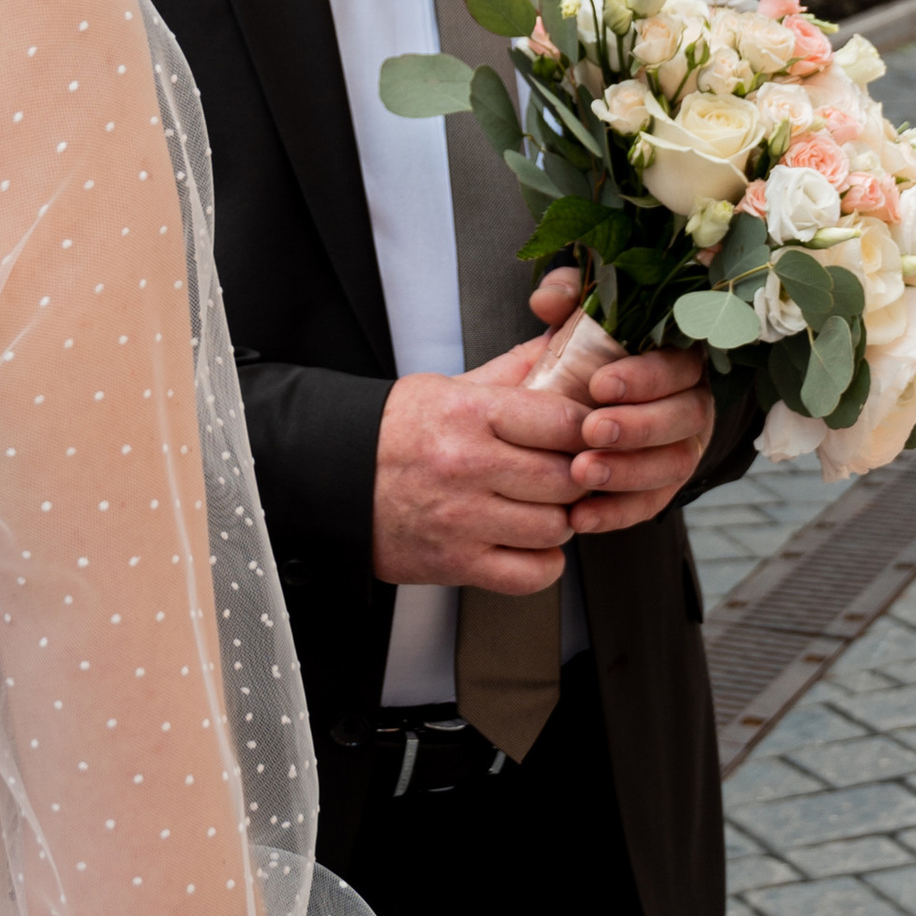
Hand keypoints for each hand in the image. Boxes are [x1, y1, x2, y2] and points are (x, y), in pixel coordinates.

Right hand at [372, 343, 586, 590]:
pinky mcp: (454, 563)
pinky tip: (527, 544)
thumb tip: (565, 340)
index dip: (586, 430)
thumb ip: (514, 372)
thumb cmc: (394, 433)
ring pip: (554, 528)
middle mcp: (467, 465)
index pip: (564, 421)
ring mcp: (461, 519)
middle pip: (566, 478)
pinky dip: (541, 564)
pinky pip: (530, 574)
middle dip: (576, 478)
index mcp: (470, 413)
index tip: (584, 435)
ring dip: (558, 521)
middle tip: (565, 474)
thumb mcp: (450, 387)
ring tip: (541, 508)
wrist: (330, 478)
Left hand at [525, 266, 717, 531]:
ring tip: (582, 473)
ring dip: (628, 472)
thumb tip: (548, 299)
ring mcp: (682, 447)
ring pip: (673, 465)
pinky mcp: (662, 486)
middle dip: (638, 427)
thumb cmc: (583, 349)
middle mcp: (691, 402)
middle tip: (591, 431)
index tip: (600, 385)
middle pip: (685, 417)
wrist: (575, 401)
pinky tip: (580, 517)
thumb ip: (569, 296)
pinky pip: (650, 505)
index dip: (646, 377)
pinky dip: (616, 514)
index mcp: (678, 356)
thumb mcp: (578, 315)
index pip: (679, 365)